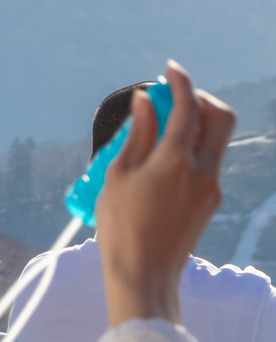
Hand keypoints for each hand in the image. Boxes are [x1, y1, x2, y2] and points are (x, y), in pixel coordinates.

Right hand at [97, 61, 233, 326]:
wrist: (144, 272)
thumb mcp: (119, 173)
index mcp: (177, 159)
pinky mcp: (211, 201)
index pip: (187, 106)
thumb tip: (144, 102)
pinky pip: (209, 162)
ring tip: (163, 128)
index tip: (168, 70)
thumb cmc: (121, 224)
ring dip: (198, 124)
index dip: (179, 82)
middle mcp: (204, 169)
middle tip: (174, 98)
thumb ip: (136, 133)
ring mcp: (213, 186)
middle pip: (222, 117)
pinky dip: (193, 148)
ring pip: (218, 139)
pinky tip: (163, 159)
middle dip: (201, 99)